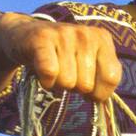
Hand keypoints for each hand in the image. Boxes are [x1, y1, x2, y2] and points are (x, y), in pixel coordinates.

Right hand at [0, 12, 121, 101]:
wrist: (24, 35)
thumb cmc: (61, 56)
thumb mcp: (87, 63)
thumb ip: (102, 79)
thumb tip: (102, 101)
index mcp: (102, 39)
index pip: (111, 78)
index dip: (98, 93)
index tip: (88, 89)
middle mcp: (86, 34)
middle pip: (87, 85)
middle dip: (74, 86)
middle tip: (64, 72)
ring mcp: (64, 34)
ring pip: (68, 82)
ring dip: (57, 83)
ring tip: (52, 69)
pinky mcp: (42, 39)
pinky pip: (50, 73)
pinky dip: (45, 81)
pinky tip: (42, 71)